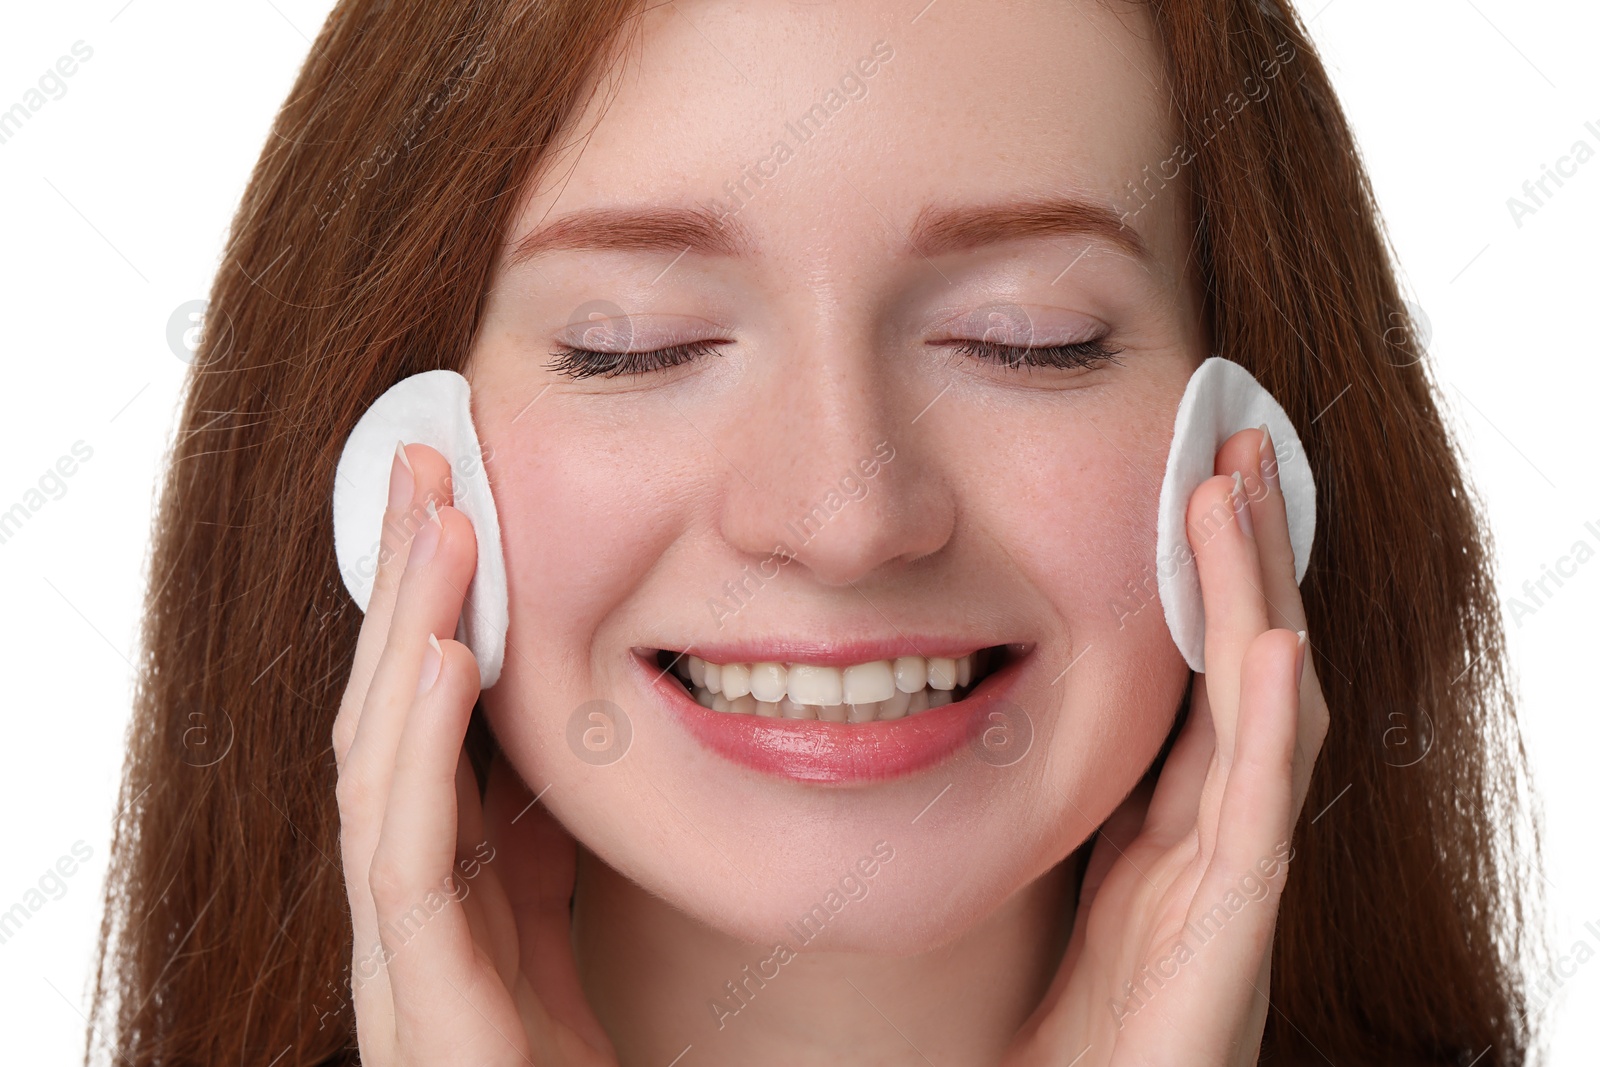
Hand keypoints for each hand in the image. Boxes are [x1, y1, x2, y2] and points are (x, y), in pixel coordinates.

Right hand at [331, 443, 617, 1065]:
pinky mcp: (421, 1002)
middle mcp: (390, 899)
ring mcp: (393, 950)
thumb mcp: (549, 908)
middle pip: (375, 714)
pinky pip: (405, 857)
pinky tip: (441, 658)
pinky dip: (418, 749)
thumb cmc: (550, 1052)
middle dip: (397, 587)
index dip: (414, 600)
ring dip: (401, 634)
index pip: (403, 710)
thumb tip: (540, 723)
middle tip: (422, 466)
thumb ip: (528, 827)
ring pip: (371, 764)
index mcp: (424, 869)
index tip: (443, 492)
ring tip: (438, 530)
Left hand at [1004, 427, 1329, 1065]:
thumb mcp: (1055, 888)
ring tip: (1241, 499)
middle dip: (1247, 562)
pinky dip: (1265, 730)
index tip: (1193, 483)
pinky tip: (1270, 645)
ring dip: (1257, 604)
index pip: (1199, 683)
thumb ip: (1059, 805)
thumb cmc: (1059, 1036)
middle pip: (1242, 678)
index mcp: (1167, 831)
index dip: (1206, 583)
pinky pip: (1256, 826)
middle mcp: (1211, 847)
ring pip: (1263, 723)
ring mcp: (1227, 893)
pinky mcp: (1223, 946)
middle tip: (1232, 449)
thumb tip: (990, 696)